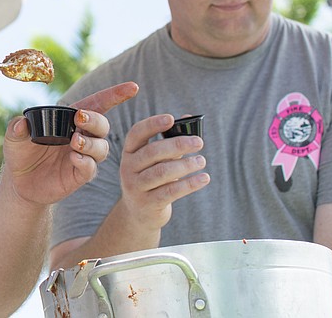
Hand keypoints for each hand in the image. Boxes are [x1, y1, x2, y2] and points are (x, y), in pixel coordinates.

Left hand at [1, 82, 138, 205]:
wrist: (19, 183)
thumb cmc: (20, 154)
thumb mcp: (13, 138)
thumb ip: (16, 128)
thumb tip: (22, 123)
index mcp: (68, 120)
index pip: (96, 104)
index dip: (115, 95)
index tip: (132, 88)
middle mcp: (81, 136)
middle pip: (102, 124)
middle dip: (95, 120)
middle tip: (80, 119)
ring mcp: (82, 156)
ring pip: (102, 147)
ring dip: (91, 143)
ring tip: (75, 142)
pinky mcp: (79, 175)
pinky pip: (91, 168)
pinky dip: (86, 162)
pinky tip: (74, 159)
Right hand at [118, 114, 209, 229]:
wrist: (140, 213)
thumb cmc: (152, 179)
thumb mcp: (155, 160)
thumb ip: (170, 140)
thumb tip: (189, 118)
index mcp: (129, 152)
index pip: (136, 133)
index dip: (152, 124)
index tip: (171, 118)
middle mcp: (128, 168)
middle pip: (152, 152)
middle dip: (178, 145)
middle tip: (199, 142)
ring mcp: (135, 186)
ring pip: (162, 172)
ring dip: (185, 165)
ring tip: (202, 161)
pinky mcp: (147, 204)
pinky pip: (170, 191)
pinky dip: (189, 184)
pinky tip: (203, 178)